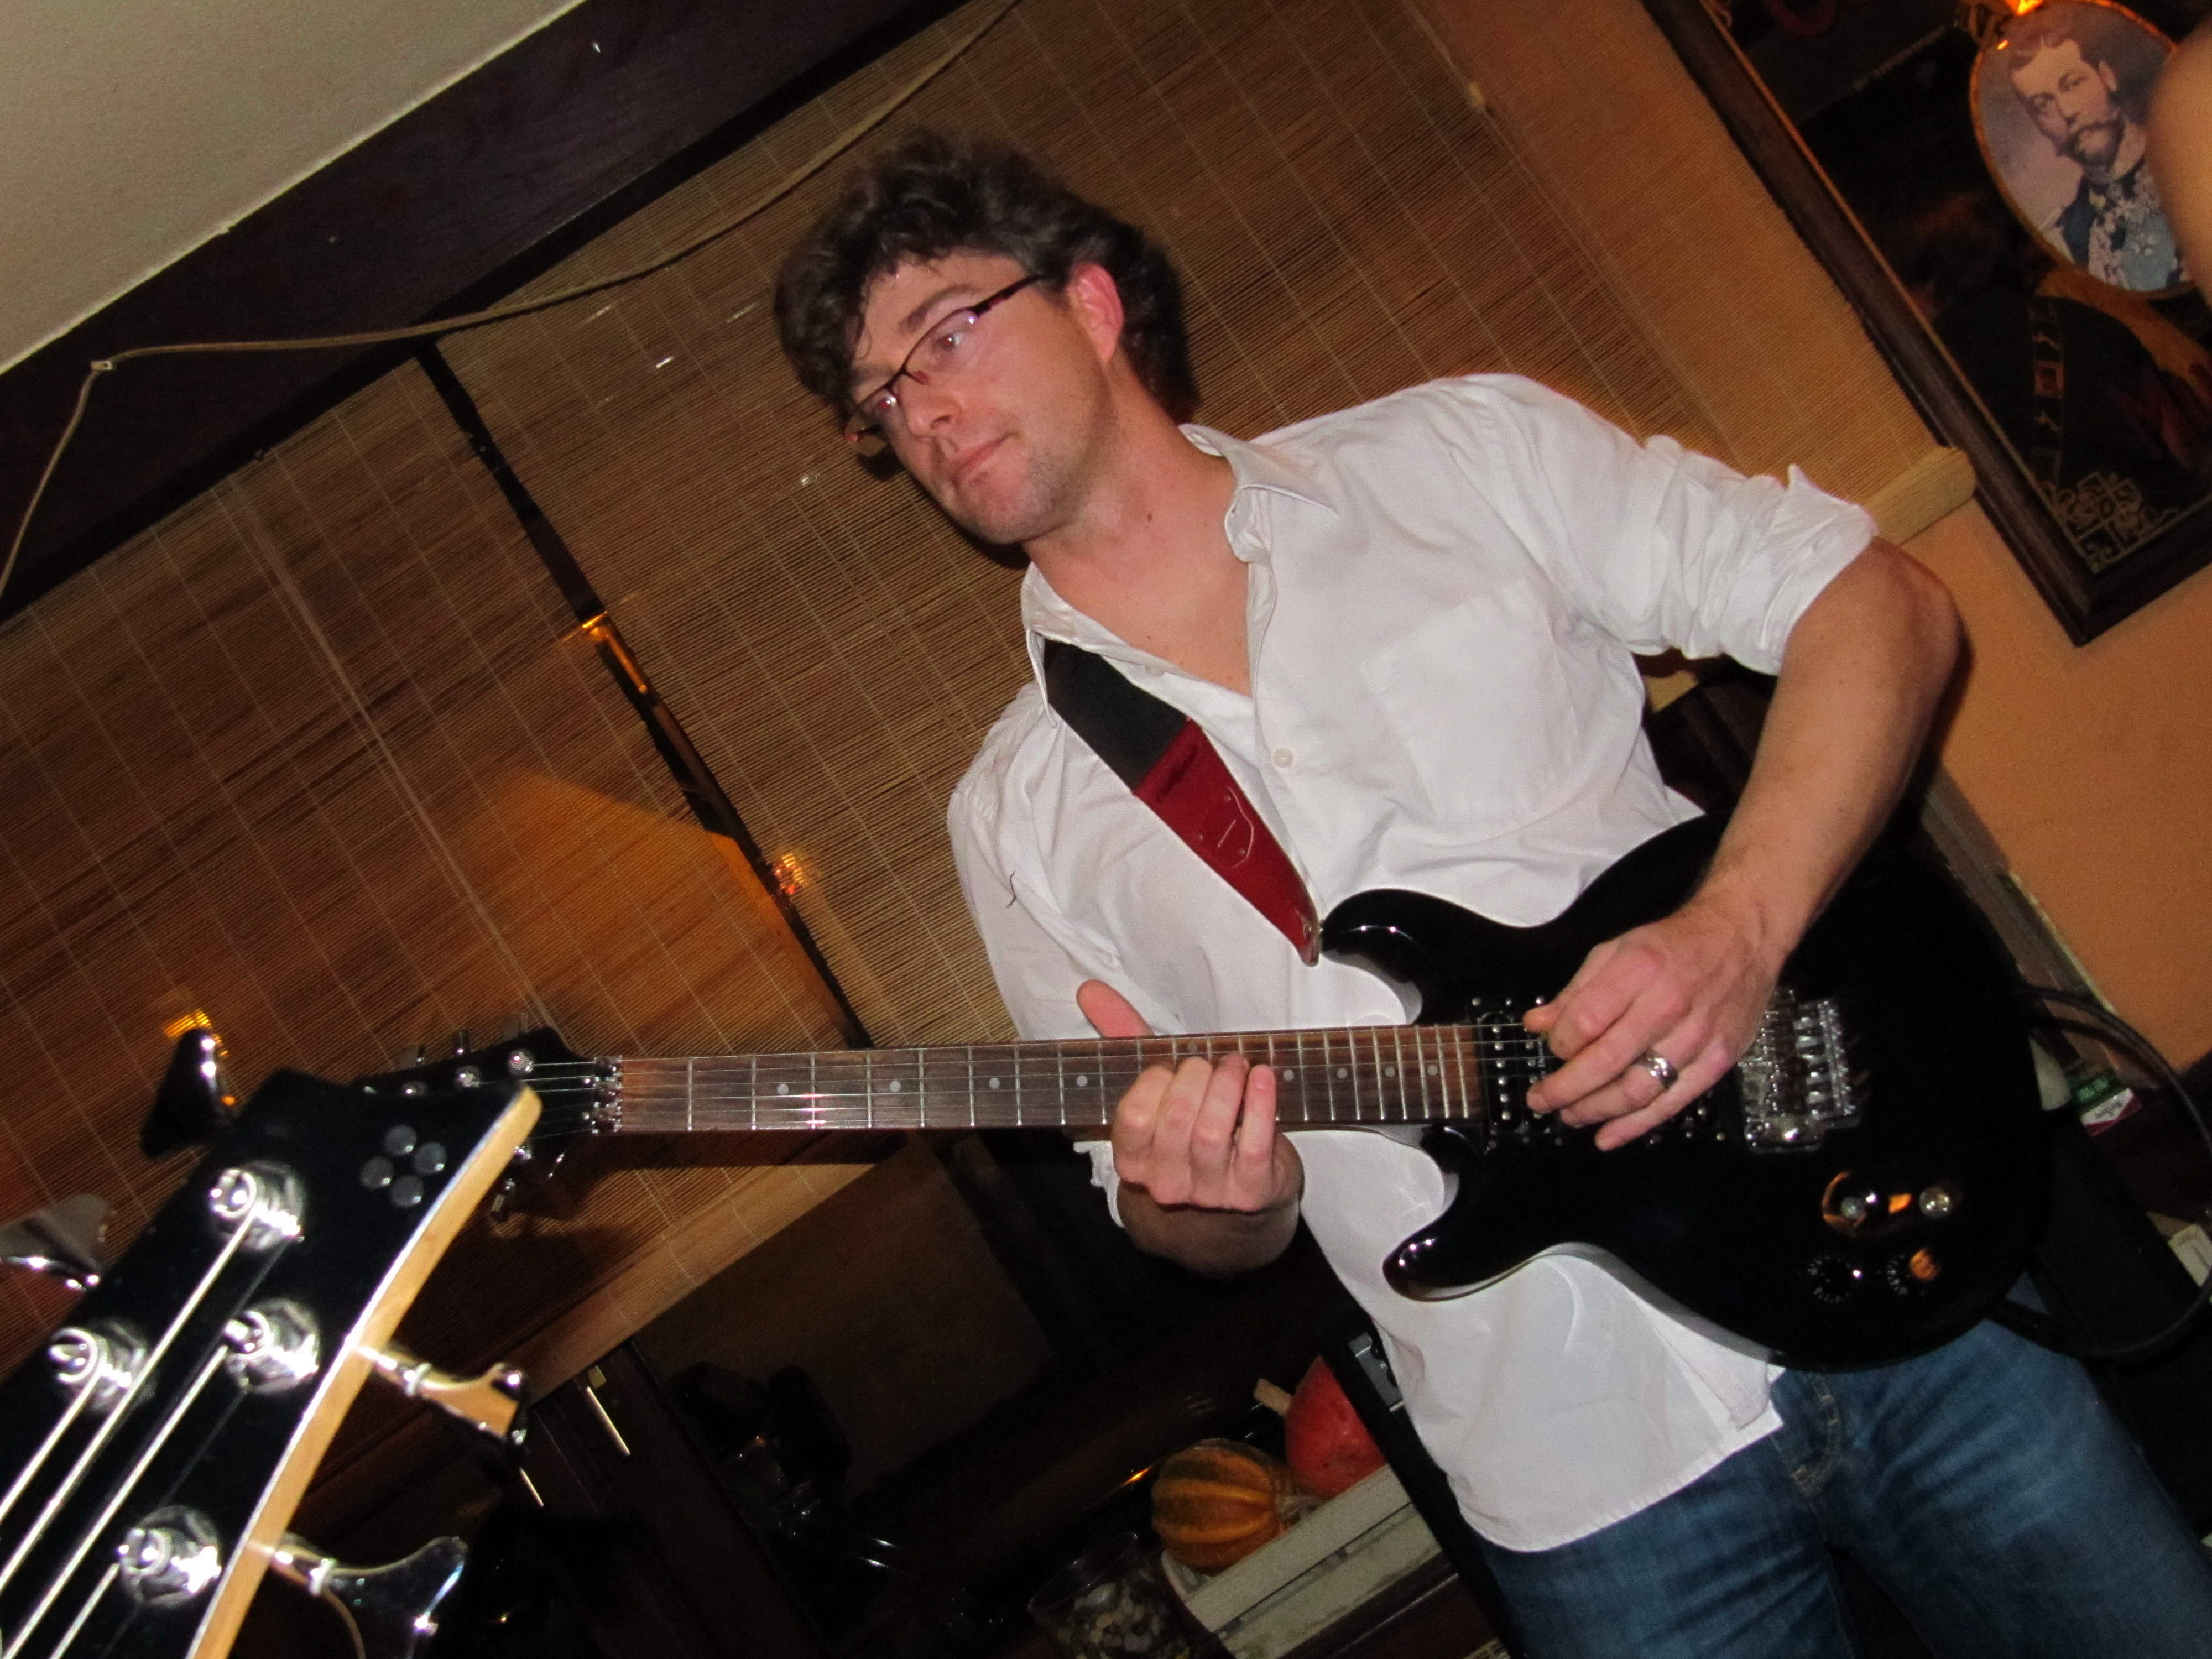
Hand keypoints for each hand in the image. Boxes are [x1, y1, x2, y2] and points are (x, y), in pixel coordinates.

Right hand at [1076, 981, 1298, 1213]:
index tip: (1171, 1065)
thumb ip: (1123, 1036)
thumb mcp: (1156, 1086)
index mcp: (1132, 1160)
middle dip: (1195, 1076)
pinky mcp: (1251, 1193)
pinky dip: (1261, 1105)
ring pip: (1211, 1133)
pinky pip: (1254, 1146)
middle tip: (1209, 1062)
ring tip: (1236, 1064)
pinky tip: (1262, 1077)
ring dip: (1227, 1085)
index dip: (1154, 1081)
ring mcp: (1208, 1192)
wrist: (1239, 1193)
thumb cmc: (1192, 1126)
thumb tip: (1090, 989)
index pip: (1132, 1117)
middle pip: (1175, 1119)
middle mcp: (1165, 1182)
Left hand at [1521, 894, 1782, 1149]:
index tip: (1552, 1048)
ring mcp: (1697, 1037)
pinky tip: (1607, 1136)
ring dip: (1595, 1110)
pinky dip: (1636, 1125)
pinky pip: (1672, 1102)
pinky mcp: (1718, 1059)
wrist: (1742, 937)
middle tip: (1540, 1100)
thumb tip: (1536, 1025)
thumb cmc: (1675, 945)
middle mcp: (1668, 1006)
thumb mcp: (1617, 951)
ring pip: (1637, 1089)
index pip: (1586, 1021)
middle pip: (1606, 1061)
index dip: (1560, 1043)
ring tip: (1569, 1116)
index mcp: (1639, 971)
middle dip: (1565, 1088)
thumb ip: (1576, 991)